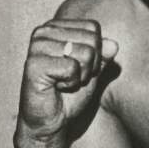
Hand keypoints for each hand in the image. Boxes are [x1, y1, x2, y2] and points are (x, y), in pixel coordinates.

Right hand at [17, 18, 117, 141]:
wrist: (51, 120)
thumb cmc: (70, 94)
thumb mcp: (92, 71)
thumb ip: (103, 55)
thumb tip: (114, 44)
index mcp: (56, 27)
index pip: (93, 28)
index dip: (95, 53)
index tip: (79, 68)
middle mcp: (44, 31)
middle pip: (92, 40)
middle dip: (90, 66)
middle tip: (72, 78)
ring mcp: (37, 46)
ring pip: (86, 53)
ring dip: (81, 76)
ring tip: (64, 83)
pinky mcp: (34, 64)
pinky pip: (72, 68)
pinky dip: (71, 83)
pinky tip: (57, 87)